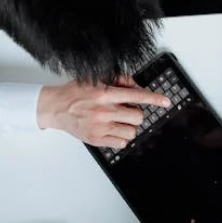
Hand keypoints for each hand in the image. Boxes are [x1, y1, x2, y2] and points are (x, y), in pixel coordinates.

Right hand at [37, 77, 170, 148]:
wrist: (55, 108)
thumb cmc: (75, 93)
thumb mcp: (96, 80)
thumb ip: (119, 80)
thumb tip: (137, 86)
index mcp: (105, 94)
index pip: (137, 96)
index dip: (154, 99)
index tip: (166, 102)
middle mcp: (104, 111)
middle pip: (138, 116)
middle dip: (136, 113)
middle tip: (126, 111)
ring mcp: (100, 127)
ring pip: (132, 131)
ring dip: (129, 126)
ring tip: (117, 121)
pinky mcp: (97, 139)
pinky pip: (122, 143)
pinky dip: (121, 137)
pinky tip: (112, 129)